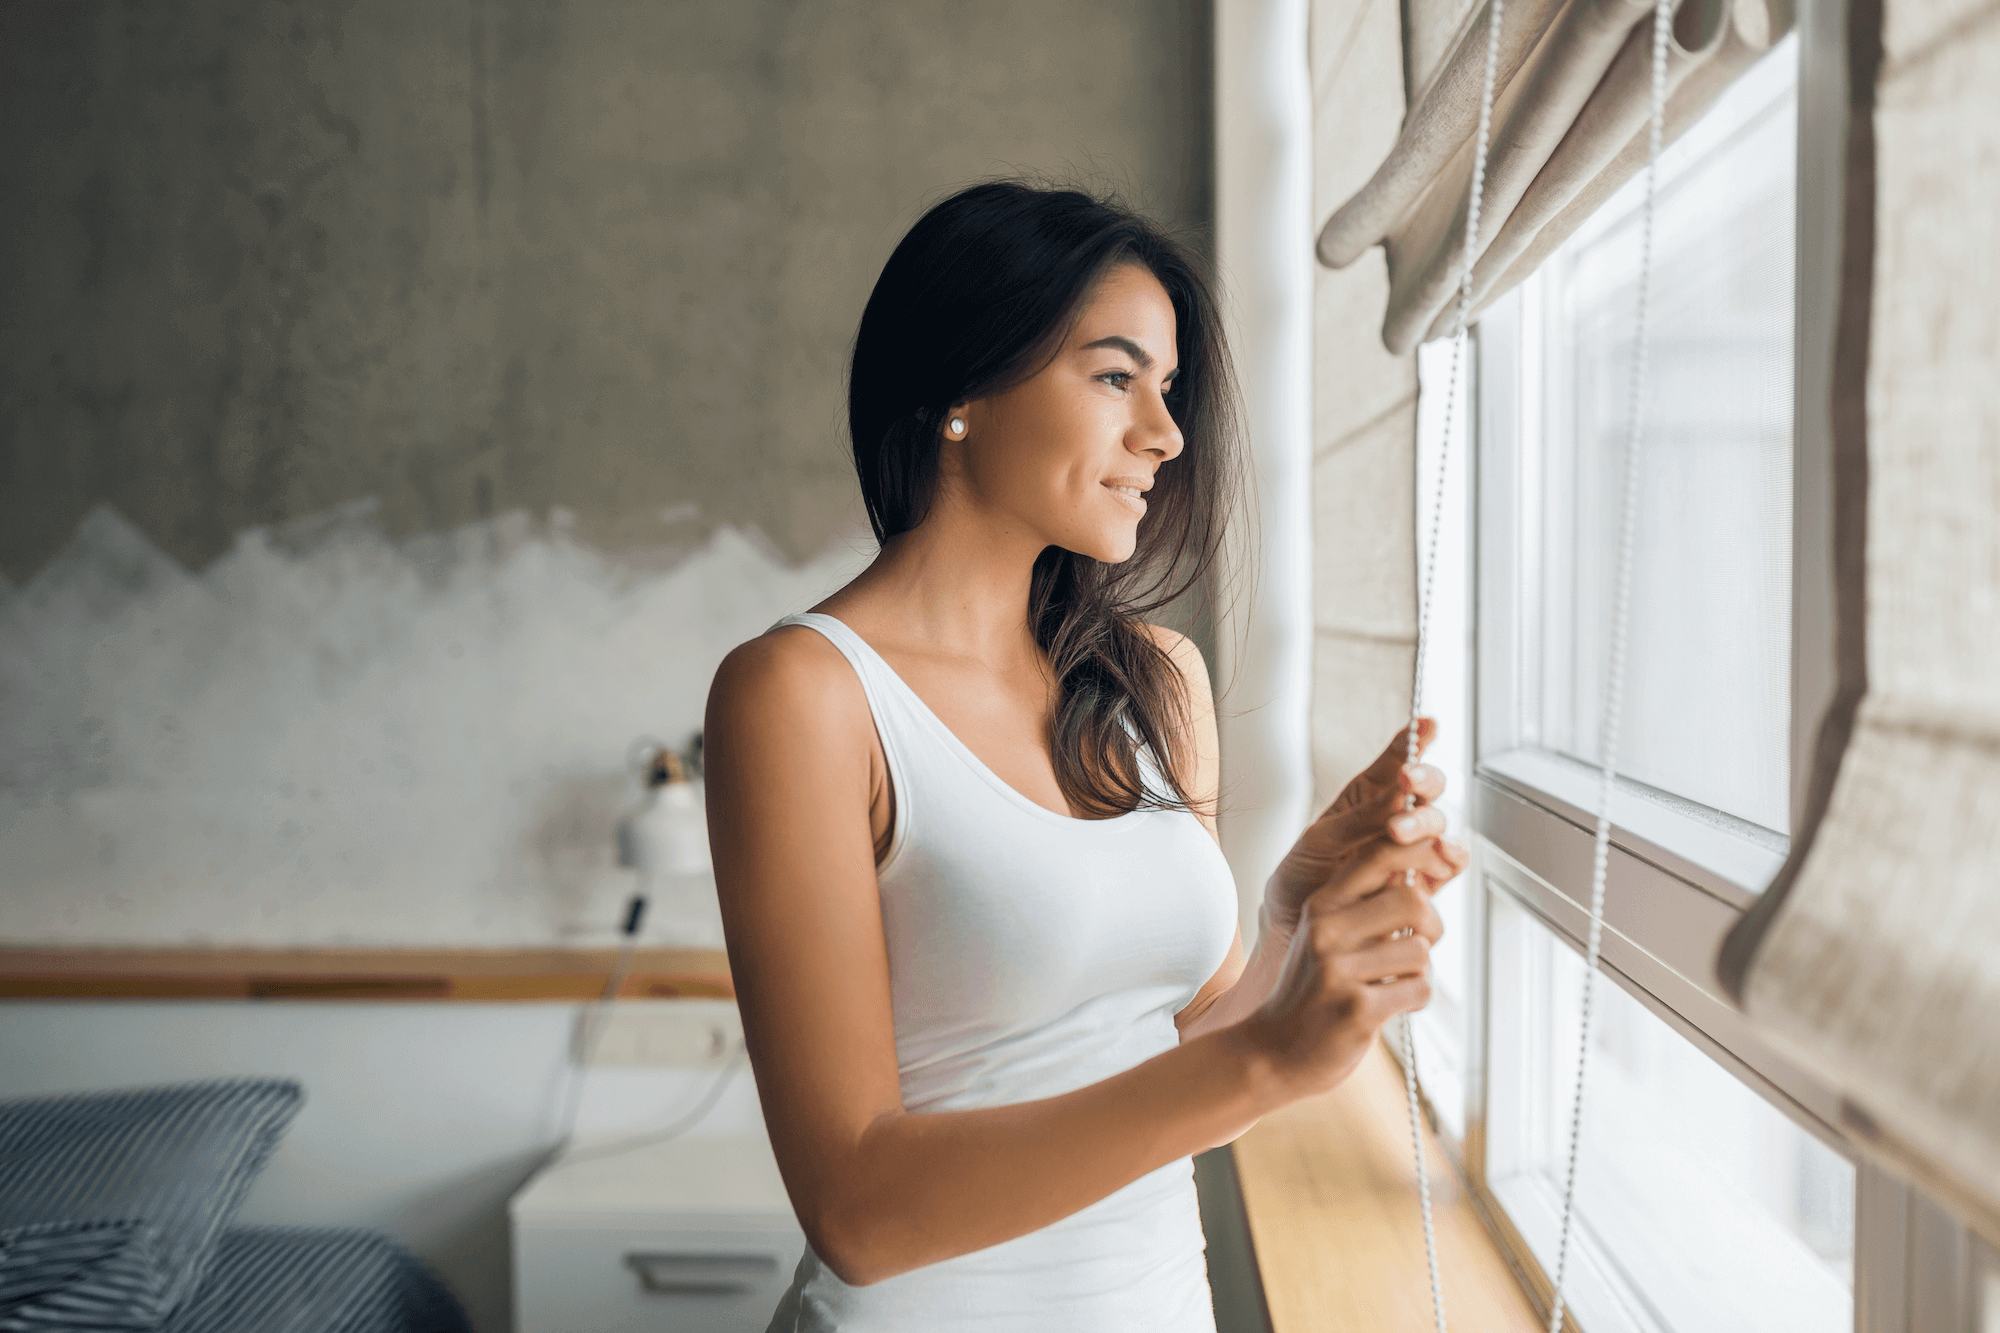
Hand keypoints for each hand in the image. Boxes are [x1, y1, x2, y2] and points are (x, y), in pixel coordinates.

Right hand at [1240, 834, 1455, 1095]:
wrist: (1273, 1052)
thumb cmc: (1311, 991)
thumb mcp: (1323, 937)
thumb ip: (1362, 906)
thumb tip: (1412, 869)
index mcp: (1321, 905)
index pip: (1379, 853)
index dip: (1417, 852)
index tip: (1431, 869)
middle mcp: (1326, 930)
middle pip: (1413, 900)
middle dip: (1431, 926)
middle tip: (1418, 945)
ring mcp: (1339, 970)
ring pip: (1420, 951)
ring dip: (1420, 972)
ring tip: (1395, 984)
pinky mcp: (1358, 1009)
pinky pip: (1419, 990)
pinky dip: (1415, 1000)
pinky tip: (1391, 1006)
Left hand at [1259, 719, 1466, 942]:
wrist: (1296, 929)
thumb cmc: (1302, 878)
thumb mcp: (1320, 841)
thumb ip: (1361, 818)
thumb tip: (1400, 791)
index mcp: (1365, 799)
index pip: (1395, 762)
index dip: (1414, 740)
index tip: (1427, 724)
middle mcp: (1394, 820)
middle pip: (1426, 791)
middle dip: (1423, 782)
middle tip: (1408, 784)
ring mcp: (1411, 851)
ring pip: (1439, 825)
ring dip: (1429, 821)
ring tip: (1403, 829)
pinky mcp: (1422, 884)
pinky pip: (1448, 864)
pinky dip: (1450, 854)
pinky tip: (1442, 851)